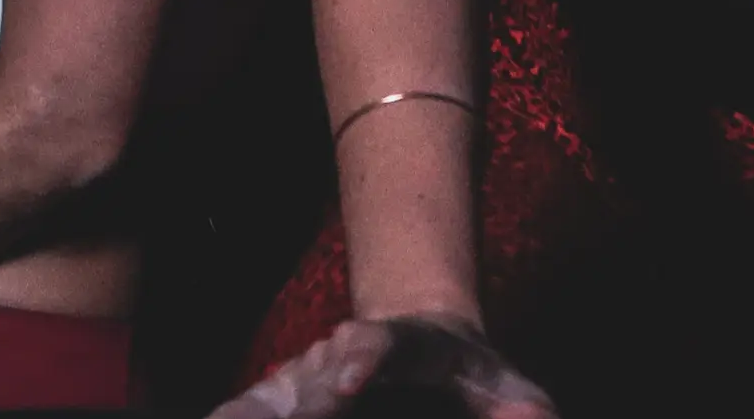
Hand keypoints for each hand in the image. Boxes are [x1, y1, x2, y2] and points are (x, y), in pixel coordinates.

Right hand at [209, 316, 559, 418]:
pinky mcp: (285, 407)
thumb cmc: (470, 379)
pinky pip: (252, 414)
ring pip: (270, 400)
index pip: (380, 345)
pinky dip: (234, 418)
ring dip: (248, 414)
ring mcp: (308, 383)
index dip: (360, 356)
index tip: (346, 377)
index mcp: (402, 347)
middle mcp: (343, 359)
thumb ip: (519, 410)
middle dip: (298, 399)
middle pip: (314, 377)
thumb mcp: (507, 388)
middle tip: (296, 412)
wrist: (421, 343)